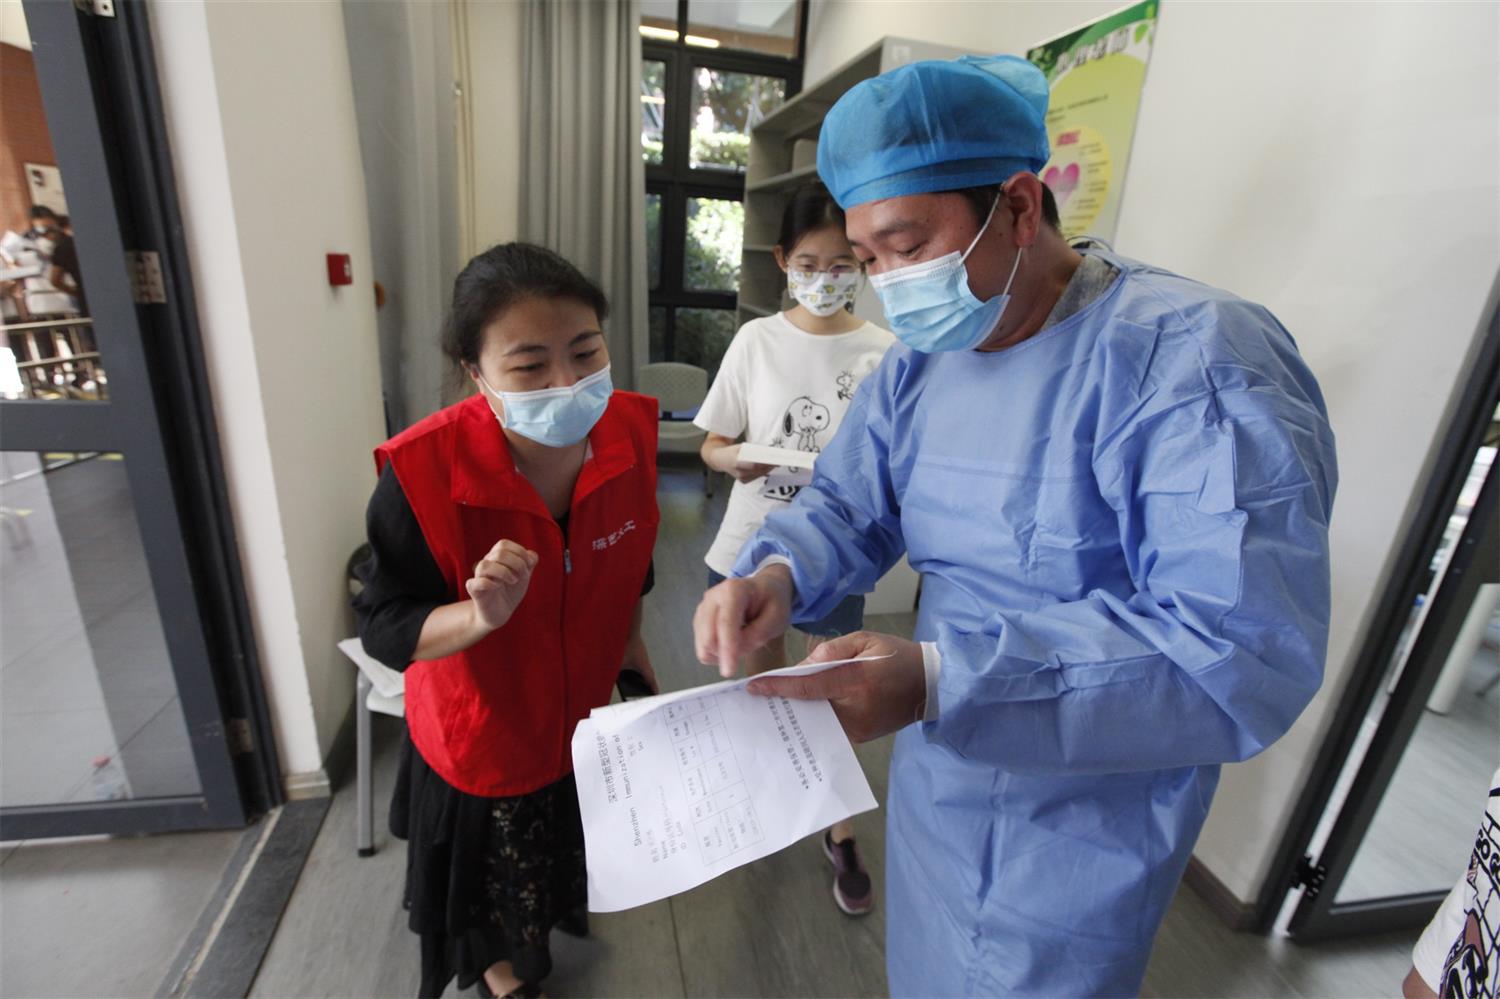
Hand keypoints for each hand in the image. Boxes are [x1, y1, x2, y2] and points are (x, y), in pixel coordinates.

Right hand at [465, 539, 538, 630]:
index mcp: (495, 558)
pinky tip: (498, 587)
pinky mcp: (474, 592)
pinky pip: (475, 583)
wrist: (500, 613)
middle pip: (498, 553)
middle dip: (517, 564)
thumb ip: (529, 562)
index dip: (519, 552)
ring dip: (503, 572)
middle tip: (521, 577)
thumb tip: (531, 555)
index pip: (503, 544)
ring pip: (484, 565)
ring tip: (513, 581)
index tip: (528, 566)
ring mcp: (478, 578)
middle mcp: (486, 565)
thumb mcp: (524, 576)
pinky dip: (489, 584)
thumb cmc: (510, 592)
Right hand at [693, 567, 792, 677]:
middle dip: (726, 653)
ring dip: (722, 653)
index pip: (725, 622)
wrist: (763, 590)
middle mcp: (712, 597)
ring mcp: (703, 609)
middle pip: (708, 636)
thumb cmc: (772, 601)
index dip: (726, 648)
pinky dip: (717, 652)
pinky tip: (732, 642)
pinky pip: (703, 647)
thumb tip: (737, 650)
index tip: (729, 671)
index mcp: (733, 590)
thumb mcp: (777, 617)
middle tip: (750, 647)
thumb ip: (758, 634)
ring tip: (744, 641)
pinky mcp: (699, 621)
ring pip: (703, 645)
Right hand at [718, 444, 776, 483]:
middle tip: (780, 459)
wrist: (720, 460)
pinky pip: (757, 476)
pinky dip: (764, 471)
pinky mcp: (743, 481)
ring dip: (769, 468)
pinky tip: (769, 466)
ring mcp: (741, 479)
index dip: (766, 462)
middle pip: (759, 470)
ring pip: (760, 474)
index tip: (776, 458)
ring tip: (777, 462)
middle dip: (771, 464)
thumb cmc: (731, 451)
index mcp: (737, 462)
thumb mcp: (741, 447)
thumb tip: (769, 451)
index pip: (755, 464)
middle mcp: (739, 473)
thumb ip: (753, 450)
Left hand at [746, 631, 925, 742]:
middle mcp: (855, 709)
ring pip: (816, 719)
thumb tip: (802, 667)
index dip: (778, 686)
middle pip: (808, 705)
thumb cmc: (897, 657)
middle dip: (785, 700)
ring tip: (778, 704)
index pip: (808, 685)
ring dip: (799, 710)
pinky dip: (816, 717)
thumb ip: (831, 650)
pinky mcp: (860, 737)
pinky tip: (805, 710)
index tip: (753, 688)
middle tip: (759, 697)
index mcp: (856, 680)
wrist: (931, 686)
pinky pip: (829, 727)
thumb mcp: (866, 640)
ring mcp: (858, 728)